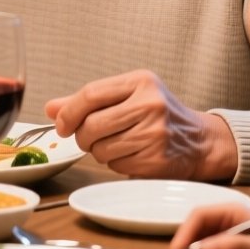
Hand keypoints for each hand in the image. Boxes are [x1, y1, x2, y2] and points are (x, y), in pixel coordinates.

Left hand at [44, 70, 236, 179]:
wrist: (200, 140)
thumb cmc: (157, 114)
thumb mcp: (127, 96)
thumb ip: (87, 101)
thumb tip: (50, 108)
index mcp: (141, 81)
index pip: (90, 94)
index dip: (68, 113)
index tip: (61, 124)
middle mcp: (150, 105)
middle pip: (91, 125)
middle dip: (82, 136)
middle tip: (90, 137)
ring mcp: (155, 133)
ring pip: (100, 149)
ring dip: (99, 152)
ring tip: (117, 143)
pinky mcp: (157, 160)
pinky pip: (116, 166)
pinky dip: (116, 163)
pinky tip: (132, 154)